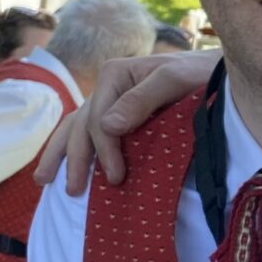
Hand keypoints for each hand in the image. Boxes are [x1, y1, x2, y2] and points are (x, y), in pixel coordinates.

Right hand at [37, 50, 214, 194]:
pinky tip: (66, 164)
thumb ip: (142, 99)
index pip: (98, 120)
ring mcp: (111, 99)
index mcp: (115, 75)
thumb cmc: (200, 73)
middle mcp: (108, 86)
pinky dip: (76, 147)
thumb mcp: (175, 80)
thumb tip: (107, 127)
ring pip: (75, 127)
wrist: (217, 70)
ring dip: (60, 153)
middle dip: (75, 159)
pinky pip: (90, 130)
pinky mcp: (121, 112)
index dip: (103, 150)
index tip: (116, 177)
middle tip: (73, 191)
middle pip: (81, 126)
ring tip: (44, 180)